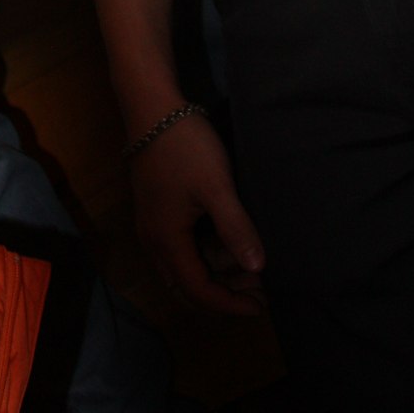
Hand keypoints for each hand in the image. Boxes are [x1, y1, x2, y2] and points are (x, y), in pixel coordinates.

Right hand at [129, 110, 264, 315]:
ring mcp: (151, 224)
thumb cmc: (185, 146)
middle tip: (257, 292)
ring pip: (181, 268)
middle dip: (222, 296)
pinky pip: (179, 250)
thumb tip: (258, 269)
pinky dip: (204, 258)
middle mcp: (153, 241)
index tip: (262, 306)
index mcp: (166, 241)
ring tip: (247, 268)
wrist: (151, 106)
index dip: (230, 304)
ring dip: (213, 276)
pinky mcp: (155, 209)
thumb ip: (236, 228)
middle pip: (186, 287)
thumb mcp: (216, 186)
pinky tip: (225, 244)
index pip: (198, 291)